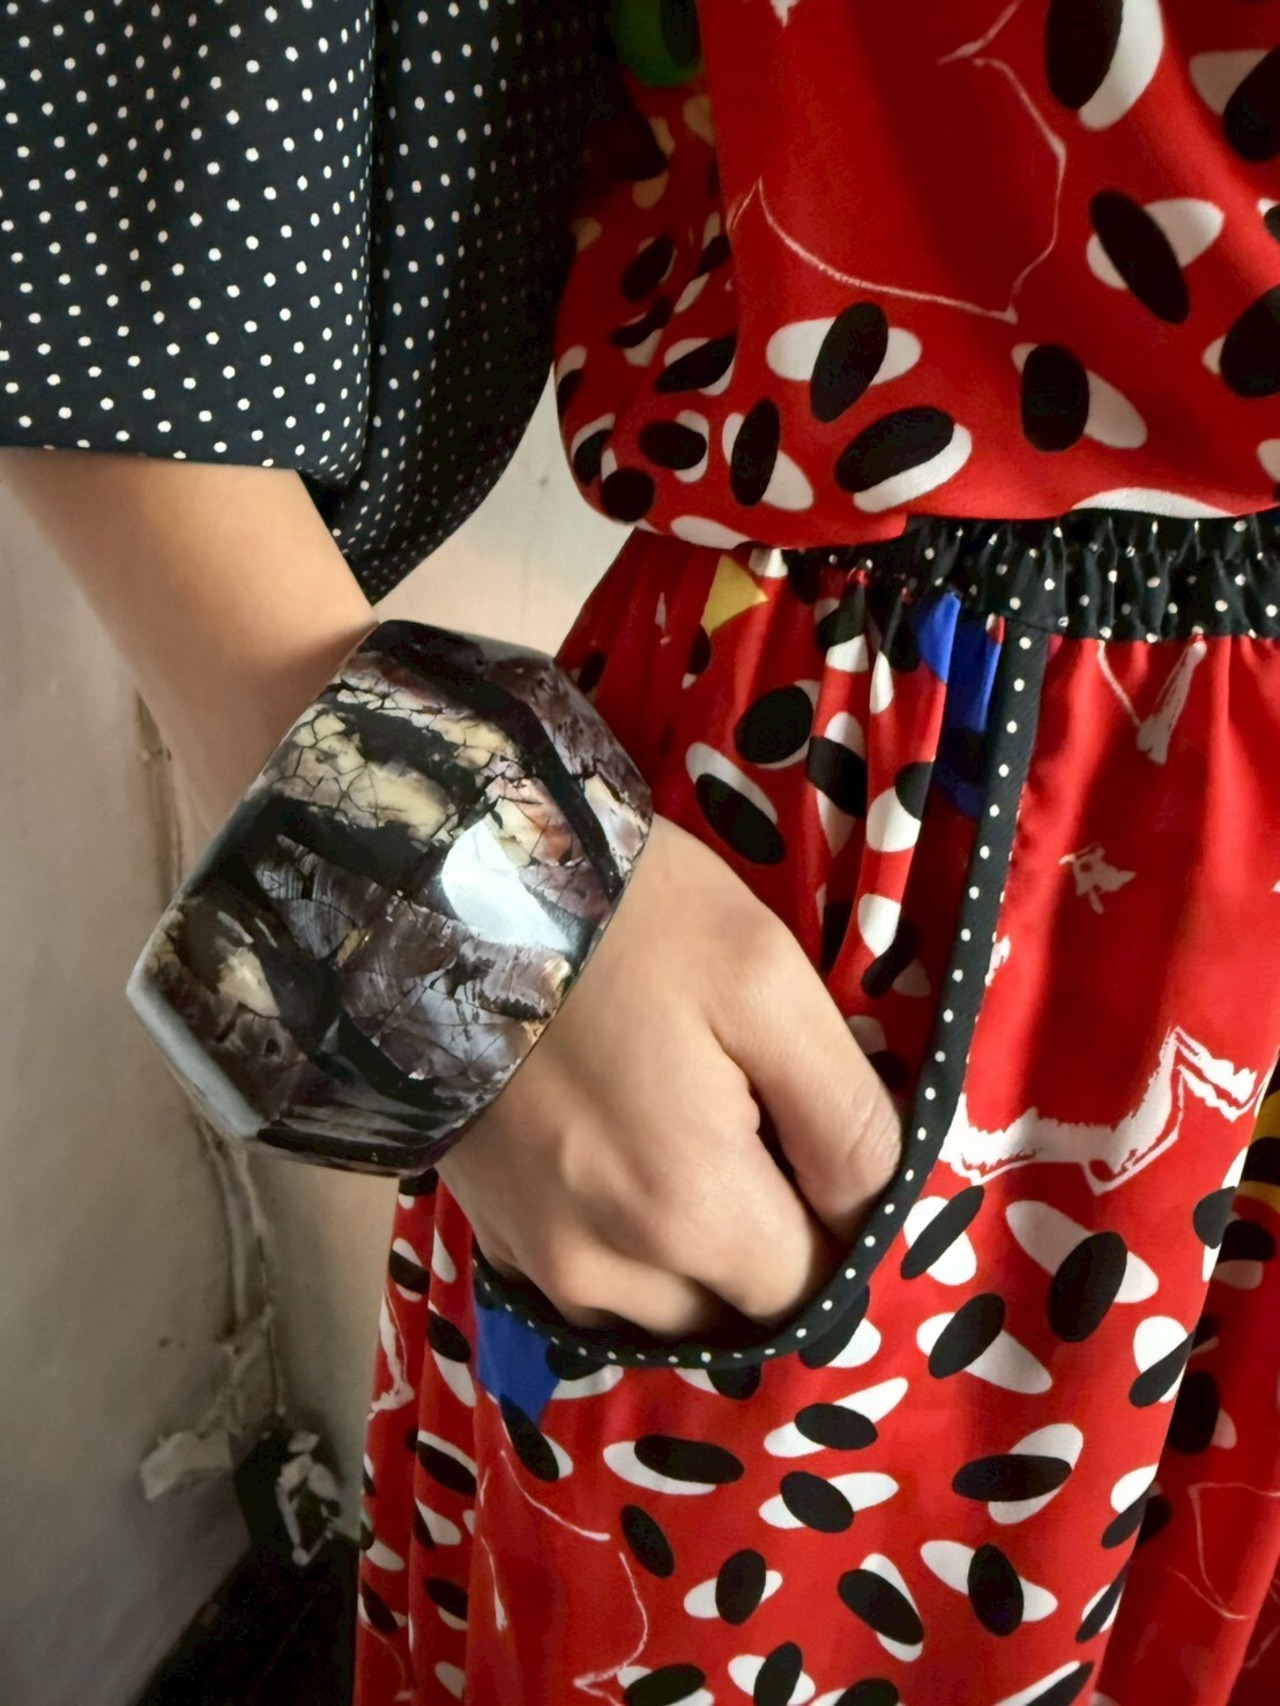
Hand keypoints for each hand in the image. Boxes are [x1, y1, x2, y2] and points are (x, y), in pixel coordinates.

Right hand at [435, 813, 902, 1340]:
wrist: (442, 894)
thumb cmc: (622, 924)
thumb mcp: (766, 982)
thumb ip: (845, 1113)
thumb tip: (880, 1210)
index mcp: (691, 1214)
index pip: (812, 1288)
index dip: (840, 1227)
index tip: (826, 1148)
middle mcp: (608, 1270)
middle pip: (735, 1309)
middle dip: (768, 1241)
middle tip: (761, 1127)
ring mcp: (537, 1258)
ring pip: (661, 1308)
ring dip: (695, 1253)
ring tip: (688, 1137)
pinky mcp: (492, 1232)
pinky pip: (590, 1284)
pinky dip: (627, 1247)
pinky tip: (625, 1156)